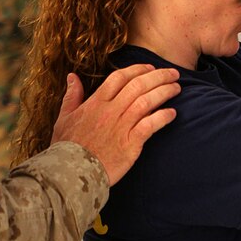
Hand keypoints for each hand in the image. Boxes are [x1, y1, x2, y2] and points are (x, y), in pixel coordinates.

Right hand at [51, 64, 180, 183]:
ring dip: (164, 92)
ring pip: (147, 102)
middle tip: (173, 73)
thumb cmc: (67, 147)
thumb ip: (71, 96)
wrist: (72, 173)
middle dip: (158, 76)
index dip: (137, 69)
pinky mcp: (130, 144)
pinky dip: (163, 117)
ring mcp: (121, 127)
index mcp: (95, 103)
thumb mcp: (64, 118)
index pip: (119, 77)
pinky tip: (172, 113)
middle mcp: (110, 111)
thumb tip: (72, 76)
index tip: (150, 67)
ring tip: (177, 88)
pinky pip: (151, 125)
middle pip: (138, 85)